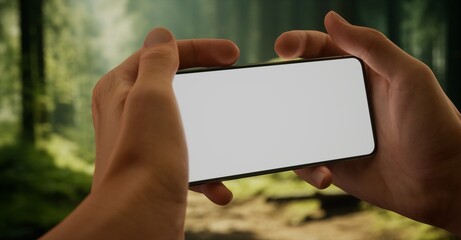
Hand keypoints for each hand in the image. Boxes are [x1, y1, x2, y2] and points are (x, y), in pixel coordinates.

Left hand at [43, 28, 238, 238]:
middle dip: (207, 88)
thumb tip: (160, 36)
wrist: (139, 218)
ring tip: (231, 141)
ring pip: (187, 124)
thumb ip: (157, 59)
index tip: (233, 55)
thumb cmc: (145, 156)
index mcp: (119, 87)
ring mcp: (142, 141)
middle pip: (175, 85)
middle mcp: (126, 112)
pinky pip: (188, 159)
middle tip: (232, 85)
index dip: (200, 48)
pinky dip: (208, 172)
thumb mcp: (152, 95)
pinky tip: (221, 189)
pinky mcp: (155, 168)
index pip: (162, 53)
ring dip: (212, 135)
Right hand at [275, 11, 460, 237]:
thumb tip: (331, 18)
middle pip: (302, 84)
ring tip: (292, 137)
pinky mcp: (334, 161)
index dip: (300, 43)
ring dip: (287, 129)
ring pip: (295, 123)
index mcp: (362, 74)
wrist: (443, 182)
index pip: (323, 49)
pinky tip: (325, 173)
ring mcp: (336, 132)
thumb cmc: (435, 125)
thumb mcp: (408, 76)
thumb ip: (372, 46)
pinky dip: (308, 167)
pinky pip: (306, 160)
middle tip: (268, 85)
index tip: (282, 47)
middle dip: (281, 83)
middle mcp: (345, 101)